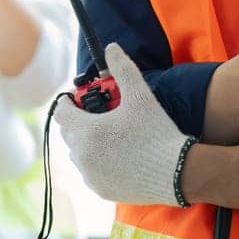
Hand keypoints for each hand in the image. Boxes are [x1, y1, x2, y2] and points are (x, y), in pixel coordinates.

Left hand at [54, 43, 192, 205]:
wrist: (177, 172)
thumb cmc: (156, 132)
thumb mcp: (140, 96)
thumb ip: (122, 68)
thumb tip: (111, 48)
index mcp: (86, 132)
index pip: (61, 112)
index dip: (70, 102)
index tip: (83, 99)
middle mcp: (81, 156)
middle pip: (69, 133)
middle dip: (81, 121)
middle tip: (103, 114)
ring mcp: (90, 176)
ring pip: (78, 153)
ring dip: (88, 142)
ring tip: (113, 134)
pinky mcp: (100, 190)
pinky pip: (89, 172)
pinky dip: (97, 162)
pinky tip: (118, 155)